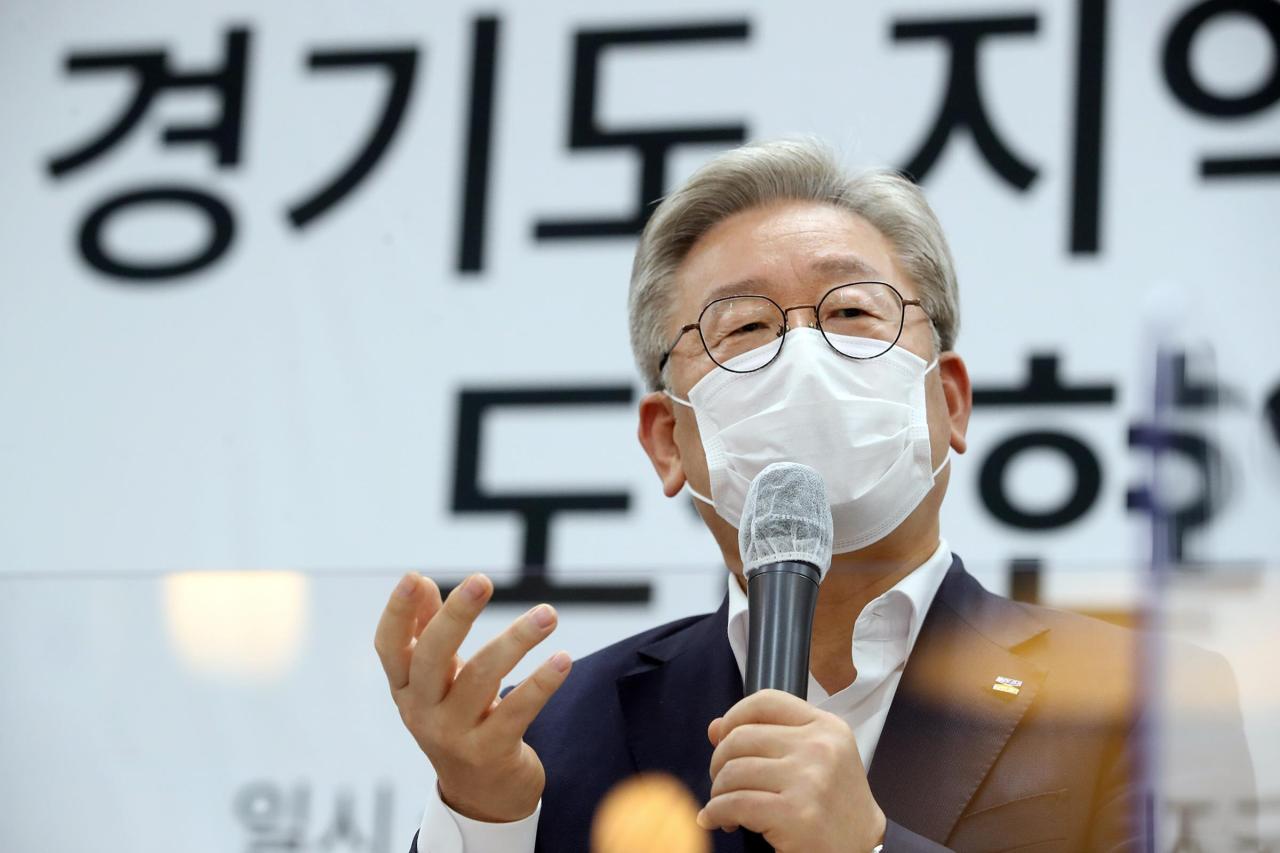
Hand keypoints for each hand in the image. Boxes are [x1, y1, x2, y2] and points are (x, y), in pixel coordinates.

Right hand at [374, 572, 571, 822]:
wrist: (482, 798)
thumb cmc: (459, 723)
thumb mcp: (438, 683)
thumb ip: (429, 633)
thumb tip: (423, 583)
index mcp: (406, 690)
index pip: (390, 648)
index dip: (397, 613)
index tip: (414, 577)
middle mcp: (423, 713)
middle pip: (433, 657)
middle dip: (457, 615)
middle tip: (483, 581)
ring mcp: (455, 735)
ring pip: (483, 677)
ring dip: (517, 640)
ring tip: (548, 615)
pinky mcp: (492, 752)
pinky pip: (518, 709)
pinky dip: (542, 681)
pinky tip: (563, 658)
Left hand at [698, 689, 885, 852]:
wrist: (864, 849)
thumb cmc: (834, 806)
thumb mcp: (815, 760)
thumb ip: (769, 737)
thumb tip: (715, 728)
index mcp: (826, 727)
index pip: (766, 701)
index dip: (734, 716)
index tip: (723, 738)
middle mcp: (819, 747)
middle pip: (741, 737)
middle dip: (719, 763)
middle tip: (723, 784)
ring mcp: (808, 779)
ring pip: (733, 772)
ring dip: (718, 792)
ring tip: (726, 807)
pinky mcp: (794, 814)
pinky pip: (734, 804)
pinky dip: (716, 813)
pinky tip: (720, 820)